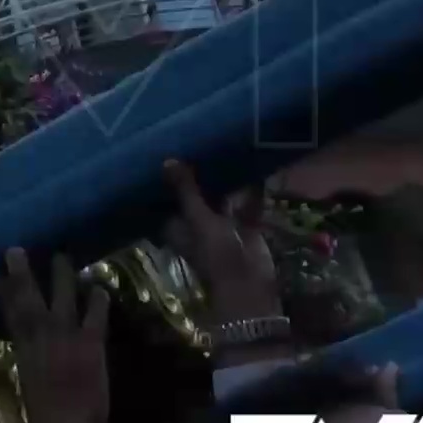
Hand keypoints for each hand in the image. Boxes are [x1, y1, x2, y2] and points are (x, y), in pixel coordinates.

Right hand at [0, 249, 109, 422]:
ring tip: (60, 257)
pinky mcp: (90, 345)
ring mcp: (65, 338)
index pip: (10, 315)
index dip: (3, 294)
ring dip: (60, 277)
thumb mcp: (29, 388)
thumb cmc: (43, 419)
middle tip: (16, 250)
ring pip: (60, 299)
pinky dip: (97, 301)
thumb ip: (32, 368)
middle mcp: (39, 338)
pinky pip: (94, 316)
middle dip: (20, 274)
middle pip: (27, 299)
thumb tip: (32, 359)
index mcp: (21, 351)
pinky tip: (99, 288)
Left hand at [161, 160, 281, 328]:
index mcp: (177, 224)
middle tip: (198, 140)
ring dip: (225, 179)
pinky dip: (251, 189)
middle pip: (195, 194)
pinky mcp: (245, 226)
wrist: (250, 282)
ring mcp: (221, 224)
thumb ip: (185, 190)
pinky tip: (255, 163)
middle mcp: (196, 223)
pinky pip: (247, 203)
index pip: (167, 197)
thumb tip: (167, 160)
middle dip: (197, 174)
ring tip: (225, 145)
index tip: (166, 148)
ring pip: (221, 197)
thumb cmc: (215, 251)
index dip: (166, 178)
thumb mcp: (197, 217)